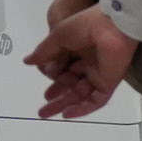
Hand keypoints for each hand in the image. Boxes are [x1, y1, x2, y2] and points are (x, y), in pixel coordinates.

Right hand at [26, 4, 136, 119]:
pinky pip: (96, 100)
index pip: (64, 68)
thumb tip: (27, 61)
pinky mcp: (108, 83)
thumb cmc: (87, 26)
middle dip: (56, 95)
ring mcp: (99, 74)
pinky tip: (66, 114)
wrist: (114, 26)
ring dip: (63, 104)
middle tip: (42, 107)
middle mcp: (89, 63)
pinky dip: (82, 109)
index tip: (45, 75)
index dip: (53, 75)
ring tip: (46, 113)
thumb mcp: (60, 35)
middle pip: (70, 84)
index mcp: (79, 50)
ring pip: (80, 94)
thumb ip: (44, 51)